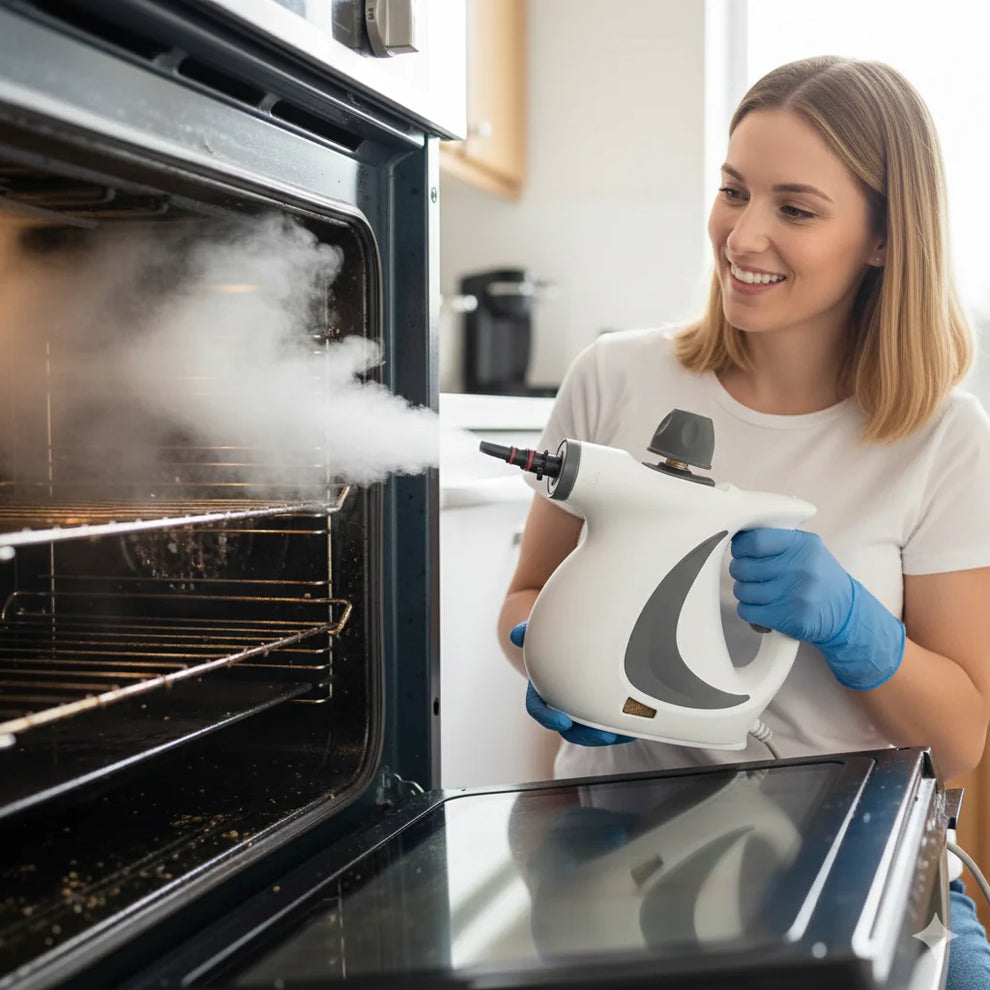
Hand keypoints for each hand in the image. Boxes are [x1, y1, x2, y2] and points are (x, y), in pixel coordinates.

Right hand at [511, 622, 634, 745]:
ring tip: (620, 732)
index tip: (562, 721)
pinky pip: (610, 726)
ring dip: (605, 735)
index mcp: (541, 689)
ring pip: (590, 731)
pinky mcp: (601, 712)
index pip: (538, 709)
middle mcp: (560, 703)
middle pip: (569, 728)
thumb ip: (530, 633)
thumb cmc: (557, 639)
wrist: (579, 639)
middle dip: (585, 735)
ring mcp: (581, 710)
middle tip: (603, 735)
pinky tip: (633, 724)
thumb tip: (516, 635)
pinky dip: (622, 728)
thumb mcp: (543, 635)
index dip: (547, 717)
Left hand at [729, 528, 904, 690]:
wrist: (845, 612)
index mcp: (803, 545)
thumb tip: (737, 536)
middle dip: (740, 572)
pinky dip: (749, 611)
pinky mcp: (790, 619)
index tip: (741, 552)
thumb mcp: (807, 548)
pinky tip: (762, 609)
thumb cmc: (817, 576)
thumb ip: (777, 539)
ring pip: (742, 591)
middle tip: (749, 575)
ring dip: (745, 593)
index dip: (740, 548)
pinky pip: (748, 612)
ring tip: (759, 593)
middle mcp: (801, 568)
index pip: (754, 541)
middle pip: (744, 567)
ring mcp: (797, 595)